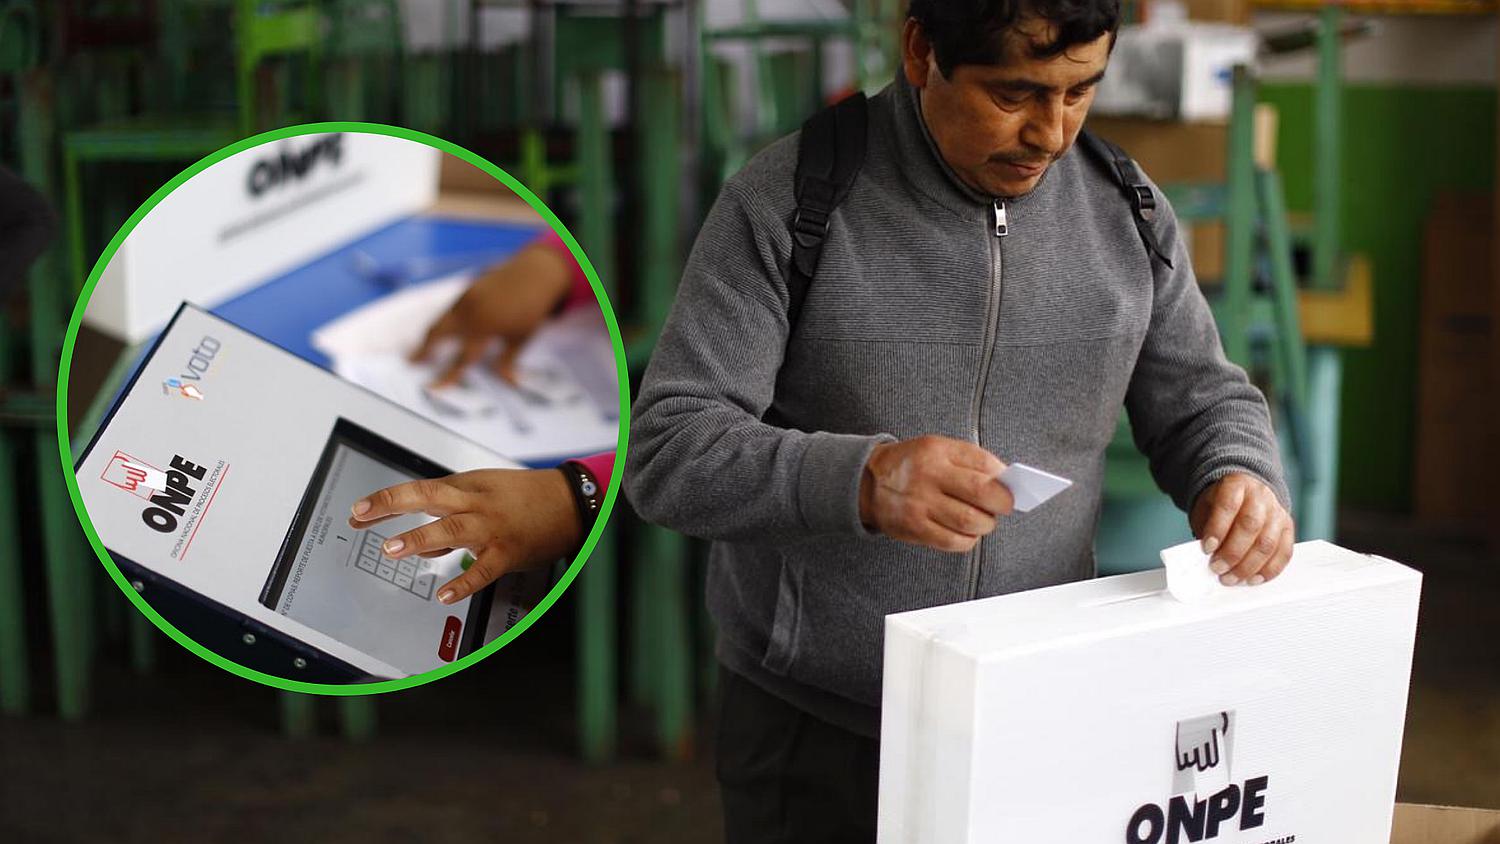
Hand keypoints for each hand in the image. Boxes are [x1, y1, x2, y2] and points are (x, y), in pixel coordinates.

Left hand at [347, 468, 579, 604]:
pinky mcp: (508, 552)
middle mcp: (475, 504)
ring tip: (393, 548)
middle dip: (393, 505)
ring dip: (420, 539)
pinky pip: (482, 569)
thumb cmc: (525, 497)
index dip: (386, 498)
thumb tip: (415, 543)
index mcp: (467, 487)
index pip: (419, 489)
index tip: (358, 510)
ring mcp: (491, 528)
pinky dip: (463, 582)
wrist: (570, 501)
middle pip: (429, 498)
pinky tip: (445, 594)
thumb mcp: (484, 493)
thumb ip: (448, 516)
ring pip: (452, 530)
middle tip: (363, 516)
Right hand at [410, 242, 575, 386]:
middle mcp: (471, 312)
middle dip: (423, 349)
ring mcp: (466, 298)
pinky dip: (443, 321)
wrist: (535, 274)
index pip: (462, 358)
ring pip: (440, 319)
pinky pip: (450, 308)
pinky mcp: (467, 289)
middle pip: (437, 333)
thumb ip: (509, 360)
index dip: (447, 375)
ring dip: (430, 335)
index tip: (434, 387)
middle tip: (413, 362)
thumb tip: (508, 382)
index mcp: (485, 328)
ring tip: (423, 349)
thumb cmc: (531, 309)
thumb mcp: (522, 338)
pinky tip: (442, 330)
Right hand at [858, 435, 1013, 552]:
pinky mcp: (915, 528)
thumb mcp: (935, 448)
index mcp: (936, 451)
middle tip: (1004, 505)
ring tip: (983, 519)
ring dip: (986, 524)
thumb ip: (968, 460)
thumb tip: (1004, 481)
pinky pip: (954, 541)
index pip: (983, 463)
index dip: (1003, 477)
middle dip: (1002, 502)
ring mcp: (920, 504)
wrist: (867, 483)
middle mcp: (928, 476)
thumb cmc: (910, 465)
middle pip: (981, 493)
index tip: (1008, 485)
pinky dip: (968, 539)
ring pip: (971, 521)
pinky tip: (966, 532)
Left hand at [1188, 473, 1293, 585]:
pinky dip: (1269, 569)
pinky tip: (1254, 579)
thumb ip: (1207, 529)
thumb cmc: (1222, 504)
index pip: (1228, 505)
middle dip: (1233, 553)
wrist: (1246, 491)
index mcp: (1236, 485)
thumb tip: (1206, 558)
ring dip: (1249, 566)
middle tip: (1218, 568)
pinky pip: (1284, 551)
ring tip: (1232, 578)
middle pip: (1250, 526)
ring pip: (1268, 542)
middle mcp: (1260, 495)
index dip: (1217, 529)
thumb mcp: (1207, 508)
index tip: (1207, 548)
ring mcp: (1277, 511)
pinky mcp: (1287, 527)